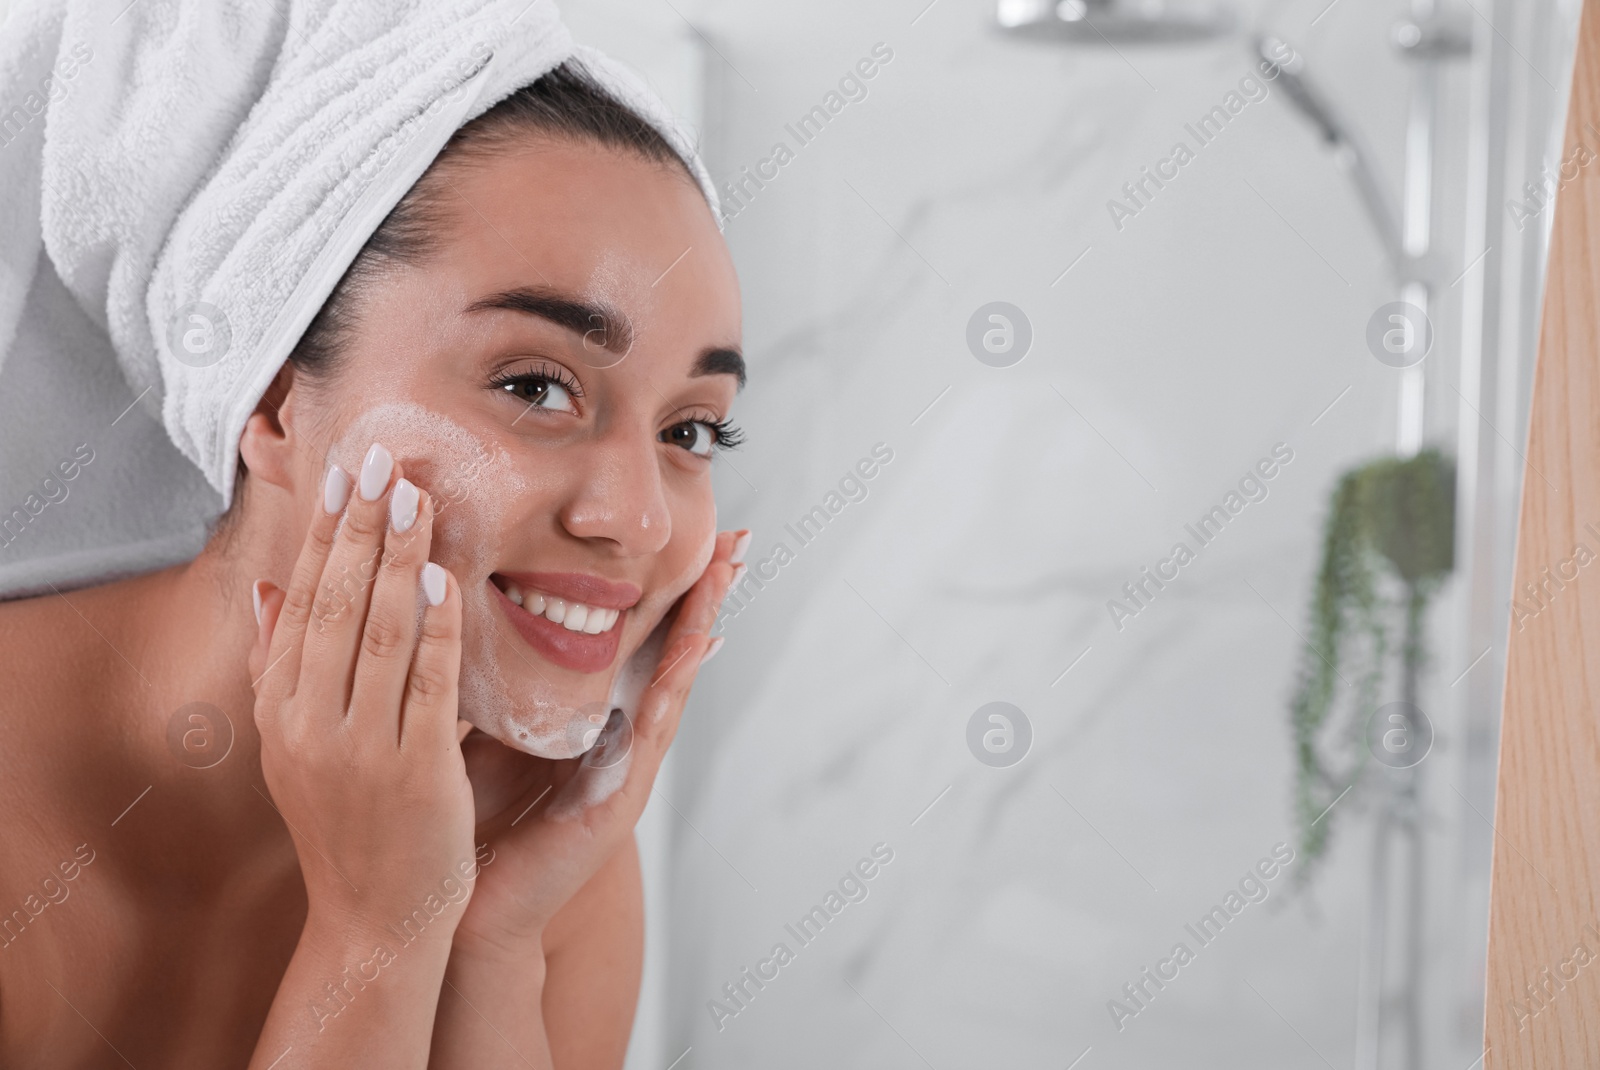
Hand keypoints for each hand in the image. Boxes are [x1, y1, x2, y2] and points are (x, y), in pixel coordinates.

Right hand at [249, 444, 478, 941]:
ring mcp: (359, 750)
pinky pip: (425, 686)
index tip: (349, 473)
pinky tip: (445, 581)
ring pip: (377, 634)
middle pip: (335, 605)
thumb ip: (284, 666)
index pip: (304, 602)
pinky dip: (434, 630)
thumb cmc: (347, 824)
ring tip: (418, 498)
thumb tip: (271, 587)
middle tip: (385, 459)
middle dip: (362, 527)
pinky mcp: (415, 773)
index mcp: (282, 711)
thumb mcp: (297, 745)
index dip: (328, 533)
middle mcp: (309, 725)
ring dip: (399, 559)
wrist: (375, 920)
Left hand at [448, 529, 740, 954]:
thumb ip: (493, 674)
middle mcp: (614, 734)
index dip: (658, 586)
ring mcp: (626, 766)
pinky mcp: (621, 799)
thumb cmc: (464, 816)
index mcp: (583, 714)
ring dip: (704, 623)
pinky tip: (699, 645)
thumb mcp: (480, 725)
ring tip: (729, 572)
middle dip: (703, 593)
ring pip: (674, 679)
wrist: (460, 907)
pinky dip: (678, 684)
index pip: (628, 636)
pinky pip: (654, 729)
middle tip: (738, 536)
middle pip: (667, 649)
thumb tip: (457, 596)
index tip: (686, 530)